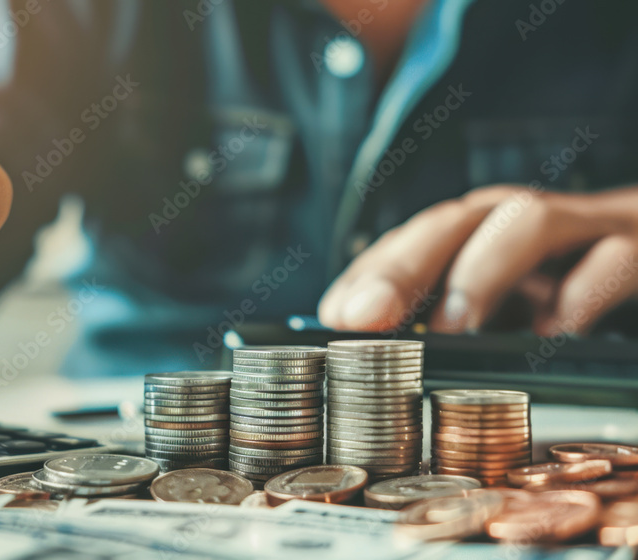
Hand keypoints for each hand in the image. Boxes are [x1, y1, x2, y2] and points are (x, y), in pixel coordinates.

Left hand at [319, 184, 637, 335]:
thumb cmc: (578, 282)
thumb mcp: (506, 302)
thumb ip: (448, 315)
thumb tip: (368, 340)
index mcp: (484, 231)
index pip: (412, 240)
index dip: (370, 274)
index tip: (334, 317)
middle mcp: (525, 221)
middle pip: (455, 222)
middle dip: (403, 266)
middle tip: (367, 318)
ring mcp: (589, 227)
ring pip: (527, 221)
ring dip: (481, 272)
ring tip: (453, 326)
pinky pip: (614, 257)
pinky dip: (582, 289)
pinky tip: (557, 328)